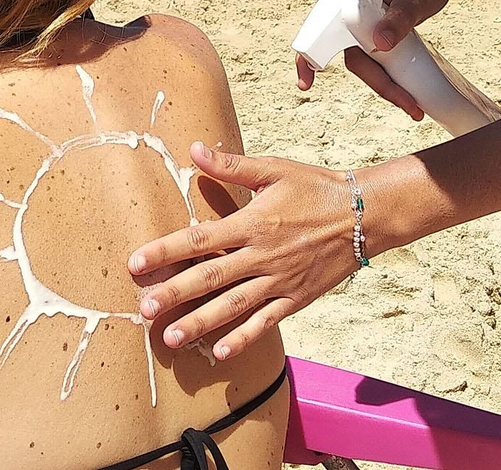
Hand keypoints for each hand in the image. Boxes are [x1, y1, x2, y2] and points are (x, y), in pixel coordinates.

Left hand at [130, 142, 357, 358]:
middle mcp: (263, 255)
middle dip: (174, 294)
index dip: (165, 251)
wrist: (364, 215)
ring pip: (234, 306)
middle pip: (210, 278)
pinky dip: (244, 338)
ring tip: (170, 338)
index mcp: (253, 222)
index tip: (136, 262)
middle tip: (144, 310)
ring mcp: (279, 280)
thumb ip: (232, 166)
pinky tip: (221, 352)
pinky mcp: (296, 298)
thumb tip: (195, 150)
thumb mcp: (274, 169)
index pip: (199, 239)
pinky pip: (266, 321)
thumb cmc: (315, 188)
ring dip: (201, 323)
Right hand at [295, 0, 465, 116]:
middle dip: (378, 84)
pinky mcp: (379, 31)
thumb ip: (399, 19)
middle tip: (408, 106)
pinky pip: (377, 58)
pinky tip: (404, 91)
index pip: (322, 32)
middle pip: (354, 56)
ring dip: (386, 85)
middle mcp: (352, 12)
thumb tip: (379, 44)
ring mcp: (366, 23)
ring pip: (367, 61)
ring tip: (413, 105)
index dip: (309, 58)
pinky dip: (388, 76)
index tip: (305, 83)